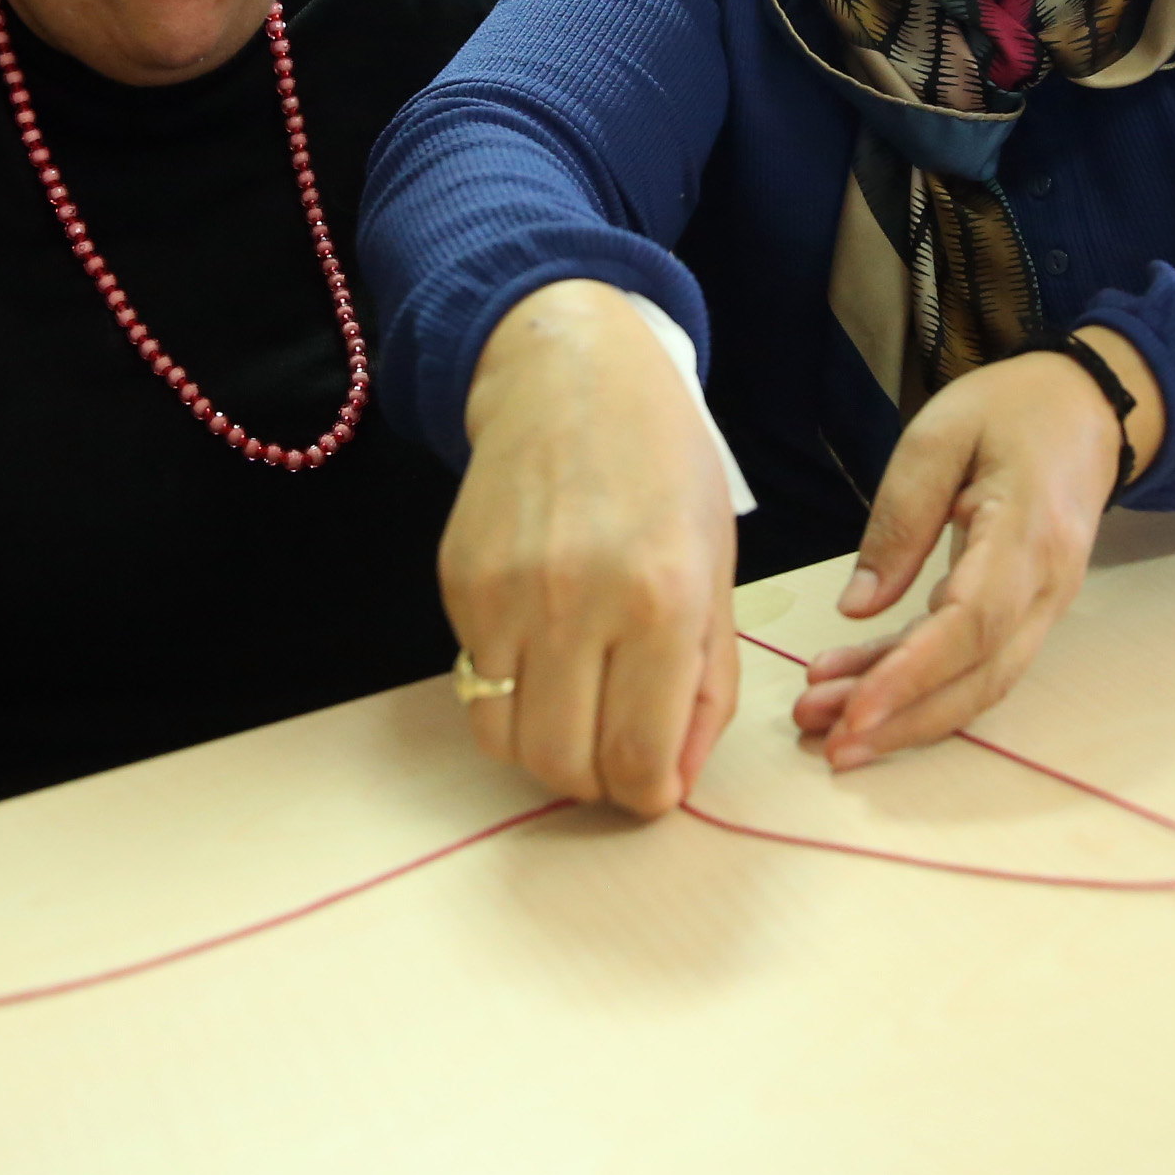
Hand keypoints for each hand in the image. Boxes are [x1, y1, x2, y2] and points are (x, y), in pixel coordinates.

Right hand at [442, 280, 739, 816]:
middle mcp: (577, 601)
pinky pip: (476, 688)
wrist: (569, 378)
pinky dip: (513, 699)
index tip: (657, 789)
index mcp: (662, 599)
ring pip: (508, 743)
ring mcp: (504, 595)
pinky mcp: (457, 586)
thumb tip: (674, 782)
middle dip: (599, 785)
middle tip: (620, 756)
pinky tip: (546, 655)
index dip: (649, 797)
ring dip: (548, 754)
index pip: (639, 757)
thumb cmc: (664, 469)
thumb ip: (707, 685)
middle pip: (565, 766)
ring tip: (582, 717)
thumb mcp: (716, 569)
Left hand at [793, 327, 1162, 768]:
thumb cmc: (1012, 410)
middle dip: (901, 719)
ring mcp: (1044, 607)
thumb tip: (855, 609)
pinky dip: (920, 687)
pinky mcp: (1027, 614)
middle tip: (826, 742)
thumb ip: (898, 520)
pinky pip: (977, 664)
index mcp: (1027, 533)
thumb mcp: (938, 436)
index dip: (911, 674)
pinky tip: (859, 688)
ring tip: (825, 725)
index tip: (853, 710)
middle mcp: (1047, 586)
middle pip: (978, 676)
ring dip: (905, 715)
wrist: (1089, 411)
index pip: (971, 623)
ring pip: (978, 683)